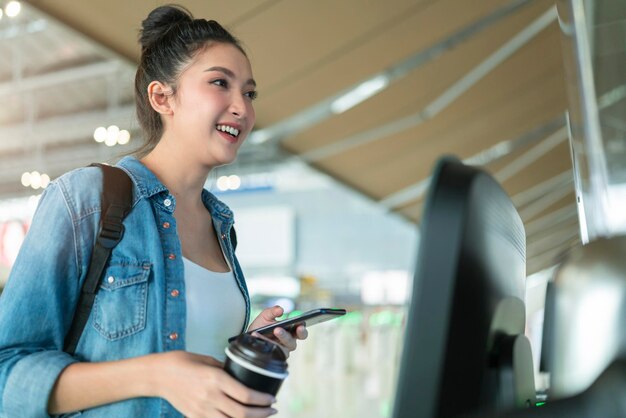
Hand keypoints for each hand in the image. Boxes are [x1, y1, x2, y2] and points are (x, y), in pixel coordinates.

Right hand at [153, 351, 276, 417]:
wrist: (158, 375)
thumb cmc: (182, 362)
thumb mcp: (208, 360)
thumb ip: (226, 370)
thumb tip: (242, 375)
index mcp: (215, 379)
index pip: (245, 395)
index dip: (262, 400)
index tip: (271, 399)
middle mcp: (210, 396)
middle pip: (242, 413)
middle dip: (261, 414)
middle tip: (272, 410)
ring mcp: (202, 410)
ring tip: (261, 417)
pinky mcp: (195, 417)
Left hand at [248, 306, 308, 356]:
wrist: (250, 337)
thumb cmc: (261, 326)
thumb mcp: (265, 316)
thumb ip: (273, 311)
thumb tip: (280, 310)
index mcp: (291, 330)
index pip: (301, 329)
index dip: (303, 326)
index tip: (300, 321)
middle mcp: (289, 340)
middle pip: (298, 338)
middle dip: (297, 332)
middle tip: (292, 326)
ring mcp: (283, 349)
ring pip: (288, 344)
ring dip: (282, 336)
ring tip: (275, 330)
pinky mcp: (276, 355)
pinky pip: (275, 350)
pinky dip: (267, 342)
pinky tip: (259, 336)